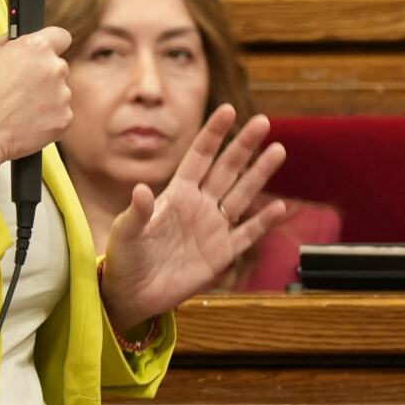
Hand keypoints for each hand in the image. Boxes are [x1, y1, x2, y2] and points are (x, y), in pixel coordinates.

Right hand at [0, 27, 69, 178]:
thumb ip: (9, 40)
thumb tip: (17, 38)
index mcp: (37, 47)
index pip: (61, 36)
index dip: (52, 45)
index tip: (44, 54)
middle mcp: (54, 68)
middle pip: (58, 66)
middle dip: (44, 74)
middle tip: (22, 87)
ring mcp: (62, 95)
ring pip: (60, 91)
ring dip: (46, 96)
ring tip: (21, 106)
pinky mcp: (64, 118)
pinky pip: (60, 113)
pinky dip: (48, 116)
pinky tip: (28, 119)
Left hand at [100, 106, 292, 329]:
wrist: (132, 294)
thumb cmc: (124, 258)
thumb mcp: (126, 232)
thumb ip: (138, 212)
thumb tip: (140, 190)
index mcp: (176, 194)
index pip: (199, 157)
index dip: (213, 134)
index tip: (227, 109)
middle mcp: (199, 205)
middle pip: (226, 170)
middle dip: (243, 146)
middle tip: (263, 122)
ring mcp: (213, 228)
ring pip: (242, 196)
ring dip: (259, 175)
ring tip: (277, 150)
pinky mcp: (221, 254)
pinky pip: (246, 234)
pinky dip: (263, 223)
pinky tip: (280, 207)